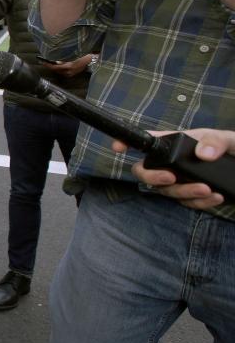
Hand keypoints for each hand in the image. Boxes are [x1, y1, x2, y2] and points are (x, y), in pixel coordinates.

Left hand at [41, 54, 91, 77]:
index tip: (43, 62)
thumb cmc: (82, 55)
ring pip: (59, 72)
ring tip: (49, 63)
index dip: (48, 65)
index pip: (55, 67)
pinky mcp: (72, 74)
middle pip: (56, 70)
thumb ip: (63, 60)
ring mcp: (71, 74)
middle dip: (50, 66)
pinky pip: (63, 72)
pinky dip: (59, 69)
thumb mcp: (72, 55)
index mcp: (69, 66)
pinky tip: (57, 66)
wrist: (91, 60)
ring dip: (54, 68)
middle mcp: (69, 71)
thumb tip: (55, 62)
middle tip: (44, 62)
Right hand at [112, 128, 234, 208]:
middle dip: (152, 177)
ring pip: (166, 191)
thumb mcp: (228, 139)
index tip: (118, 147)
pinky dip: (199, 203)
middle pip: (145, 171)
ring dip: (184, 192)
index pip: (146, 141)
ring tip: (207, 190)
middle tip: (170, 179)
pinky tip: (216, 197)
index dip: (127, 142)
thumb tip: (202, 154)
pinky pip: (186, 203)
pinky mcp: (192, 196)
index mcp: (176, 143)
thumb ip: (215, 141)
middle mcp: (172, 163)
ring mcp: (180, 181)